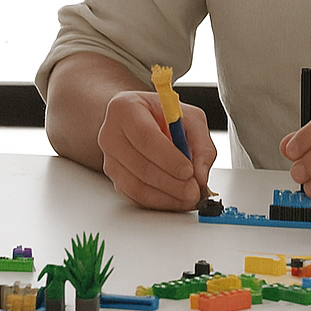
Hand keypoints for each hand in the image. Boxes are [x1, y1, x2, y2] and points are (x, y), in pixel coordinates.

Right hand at [97, 90, 215, 210]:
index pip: (146, 137)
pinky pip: (135, 196)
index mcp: (126, 109)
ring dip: (166, 196)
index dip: (168, 158)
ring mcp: (110, 158)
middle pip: (140, 165)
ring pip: (136, 186)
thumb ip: (201, 143)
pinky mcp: (114, 178)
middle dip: (171, 183)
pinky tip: (176, 199)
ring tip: (188, 197)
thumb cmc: (163, 115)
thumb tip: (200, 175)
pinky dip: (159, 202)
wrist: (142, 119)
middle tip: (194, 190)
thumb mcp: (190, 117)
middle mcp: (111, 134)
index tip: (189, 170)